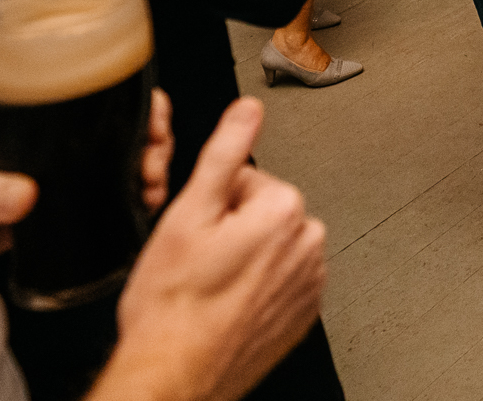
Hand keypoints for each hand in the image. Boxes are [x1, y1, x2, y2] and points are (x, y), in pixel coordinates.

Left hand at [0, 90, 174, 269]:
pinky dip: (131, 194)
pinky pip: (107, 189)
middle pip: (121, 125)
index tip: (154, 128)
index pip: (98, 94)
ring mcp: (55, 172)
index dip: (138, 106)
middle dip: (153, 141)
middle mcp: (49, 141)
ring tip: (151, 193)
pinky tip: (140, 208)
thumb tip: (27, 195)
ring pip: (120, 156)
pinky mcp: (56, 204)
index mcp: (29, 122)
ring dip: (148, 168)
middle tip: (154, 171)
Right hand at [92, 98, 324, 400]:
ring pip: (271, 246)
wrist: (174, 372)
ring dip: (245, 257)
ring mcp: (308, 283)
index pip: (247, 179)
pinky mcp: (303, 313)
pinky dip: (257, 287)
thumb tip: (248, 110)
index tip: (198, 230)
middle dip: (232, 228)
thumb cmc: (174, 305)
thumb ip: (225, 151)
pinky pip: (280, 281)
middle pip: (263, 211)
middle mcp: (307, 245)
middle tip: (200, 259)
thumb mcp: (188, 212)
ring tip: (211, 283)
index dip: (213, 203)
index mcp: (284, 210)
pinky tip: (228, 302)